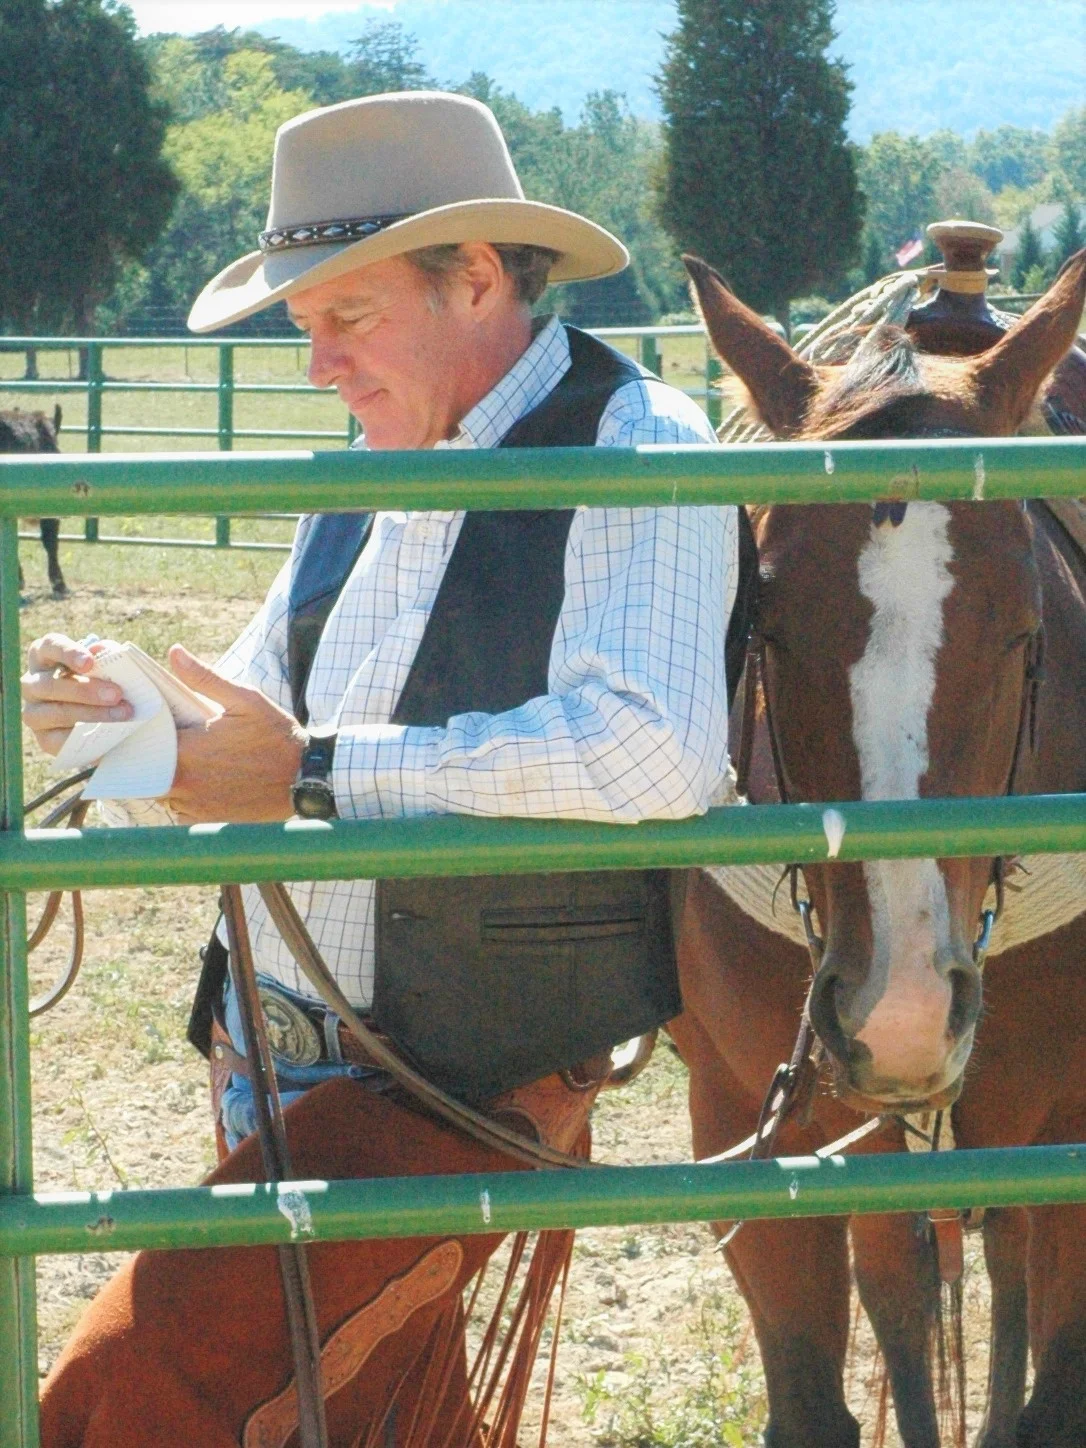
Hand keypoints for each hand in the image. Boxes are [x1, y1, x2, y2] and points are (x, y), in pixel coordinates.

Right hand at [21, 634, 131, 755]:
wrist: (106, 720)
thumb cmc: (103, 681)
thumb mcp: (106, 666)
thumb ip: (106, 656)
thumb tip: (102, 650)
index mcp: (45, 656)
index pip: (50, 646)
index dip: (68, 653)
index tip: (90, 662)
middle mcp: (32, 683)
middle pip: (50, 685)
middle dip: (86, 690)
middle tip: (117, 694)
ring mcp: (34, 712)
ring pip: (57, 712)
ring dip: (92, 713)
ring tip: (122, 713)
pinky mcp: (45, 738)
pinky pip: (61, 739)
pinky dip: (86, 734)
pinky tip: (108, 732)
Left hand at [163, 645, 304, 824]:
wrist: (306, 778)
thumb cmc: (277, 736)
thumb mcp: (245, 700)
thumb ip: (204, 678)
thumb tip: (175, 652)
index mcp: (186, 751)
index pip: (145, 742)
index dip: (149, 733)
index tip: (161, 726)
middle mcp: (184, 783)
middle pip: (149, 770)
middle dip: (159, 756)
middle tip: (183, 744)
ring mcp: (194, 806)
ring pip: (164, 792)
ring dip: (172, 778)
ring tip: (199, 763)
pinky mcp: (207, 822)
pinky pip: (181, 811)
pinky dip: (187, 798)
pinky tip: (209, 783)